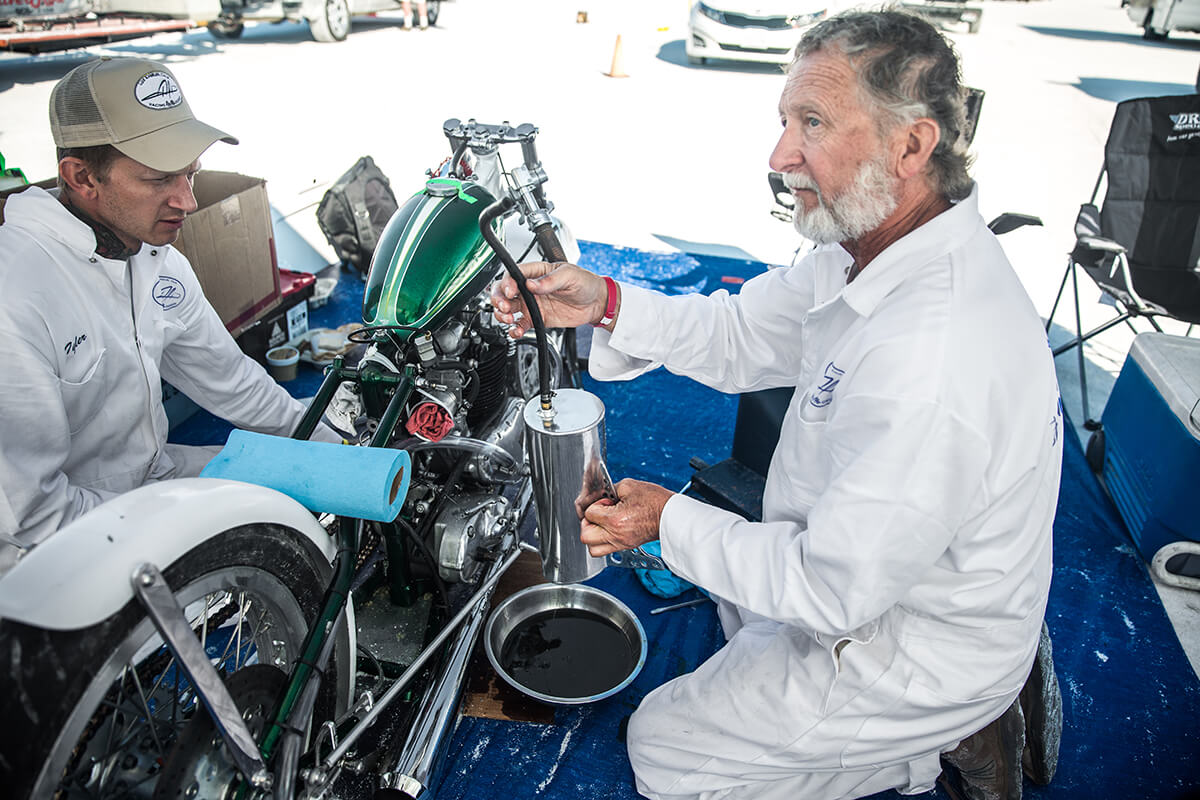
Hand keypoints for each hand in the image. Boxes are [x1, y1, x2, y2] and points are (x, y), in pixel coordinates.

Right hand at [490, 261, 611, 338]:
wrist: (596, 302)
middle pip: (504, 291)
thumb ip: (550, 280)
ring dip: (503, 315)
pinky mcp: (537, 318)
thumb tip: (532, 284)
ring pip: (508, 309)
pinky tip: (516, 331)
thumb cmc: (584, 282)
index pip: (513, 275)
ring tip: (508, 319)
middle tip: (504, 306)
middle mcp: (530, 288)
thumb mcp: (569, 275)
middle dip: (498, 299)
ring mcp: (532, 304)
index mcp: (536, 272)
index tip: (510, 292)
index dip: (507, 283)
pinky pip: (520, 325)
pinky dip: (514, 330)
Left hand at [580, 478, 672, 556]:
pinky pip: (605, 550)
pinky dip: (602, 541)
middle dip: (587, 523)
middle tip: (597, 515)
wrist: (671, 515)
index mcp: (615, 519)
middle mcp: (616, 535)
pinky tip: (610, 529)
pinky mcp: (626, 546)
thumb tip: (601, 495)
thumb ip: (610, 490)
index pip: (589, 514)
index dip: (594, 505)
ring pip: (593, 549)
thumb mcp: (629, 486)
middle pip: (585, 536)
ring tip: (601, 524)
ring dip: (592, 536)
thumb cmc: (655, 501)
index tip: (605, 502)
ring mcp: (621, 543)